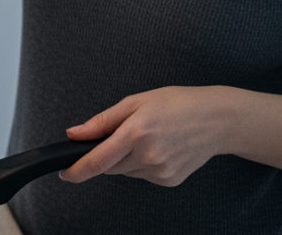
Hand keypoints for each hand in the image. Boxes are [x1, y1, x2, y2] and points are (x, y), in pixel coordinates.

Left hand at [59, 86, 237, 186]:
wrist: (216, 119)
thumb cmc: (178, 104)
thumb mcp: (136, 101)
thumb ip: (102, 121)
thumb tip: (74, 134)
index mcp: (137, 131)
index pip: (97, 160)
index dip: (76, 170)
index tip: (64, 173)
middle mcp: (148, 155)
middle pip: (109, 166)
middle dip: (108, 154)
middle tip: (127, 133)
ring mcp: (160, 171)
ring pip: (126, 171)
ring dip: (127, 159)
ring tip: (150, 137)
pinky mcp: (169, 180)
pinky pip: (143, 175)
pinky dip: (144, 164)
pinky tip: (161, 147)